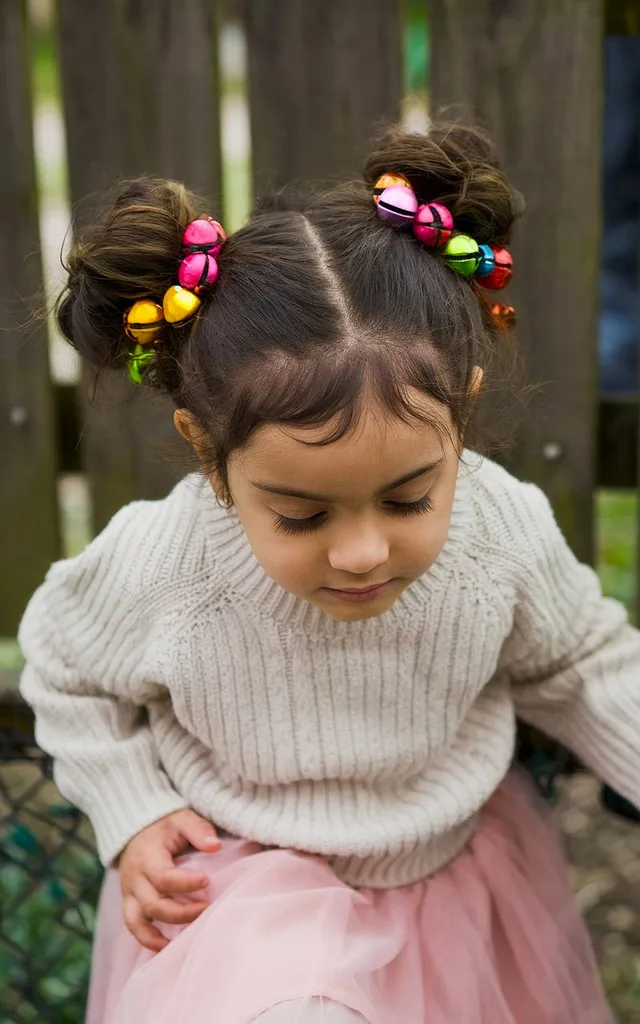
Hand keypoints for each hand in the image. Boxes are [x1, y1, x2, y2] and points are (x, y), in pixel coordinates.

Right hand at [119, 809, 220, 950]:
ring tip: (189, 935)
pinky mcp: (130, 903)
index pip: (164, 877)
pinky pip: (133, 927)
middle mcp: (134, 878)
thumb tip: (215, 846)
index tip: (208, 880)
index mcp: (147, 856)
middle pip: (153, 904)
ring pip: (140, 920)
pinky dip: (148, 940)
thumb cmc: (164, 826)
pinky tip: (167, 947)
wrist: (137, 830)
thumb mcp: (181, 819)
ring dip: (163, 932)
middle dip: (181, 911)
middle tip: (206, 907)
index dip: (186, 883)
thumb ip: (198, 829)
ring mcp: (129, 893)